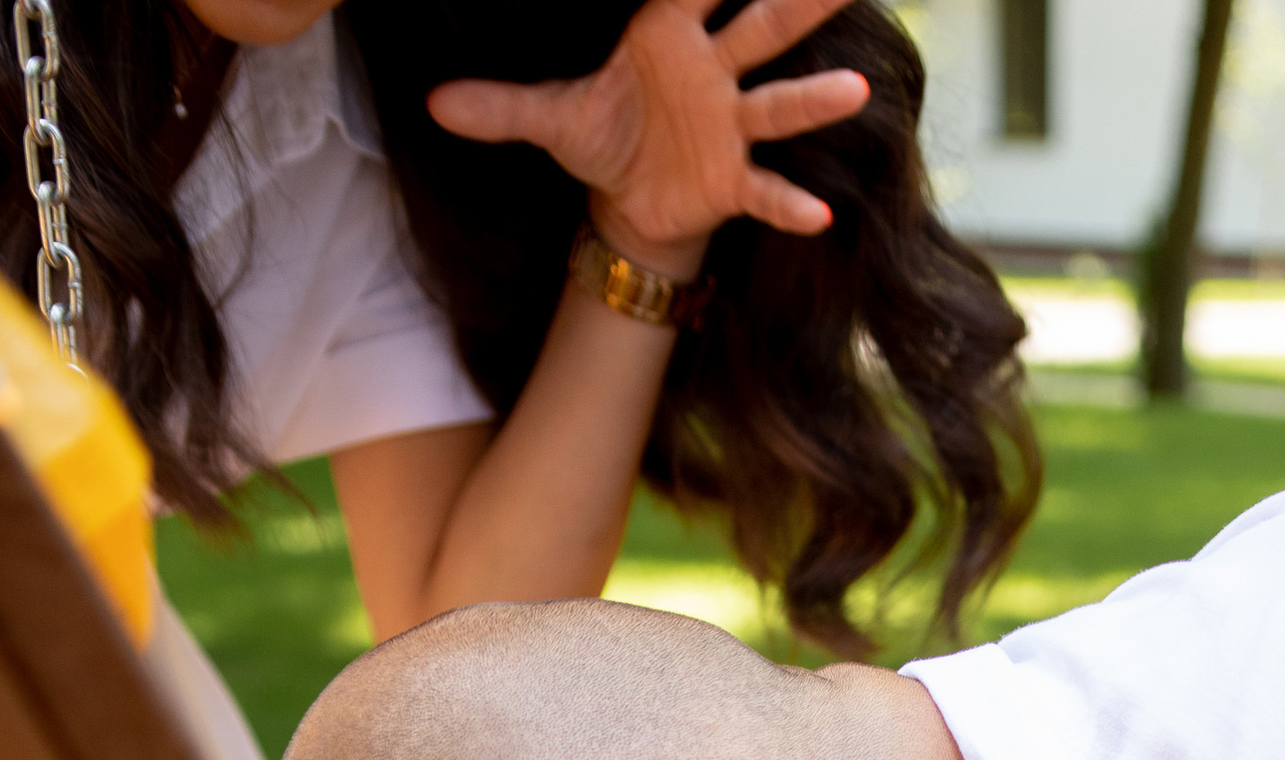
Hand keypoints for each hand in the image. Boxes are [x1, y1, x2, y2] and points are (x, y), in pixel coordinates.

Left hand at [430, 0, 868, 280]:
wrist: (633, 205)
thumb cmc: (605, 138)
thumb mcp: (550, 118)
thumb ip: (500, 104)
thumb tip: (433, 104)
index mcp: (666, 37)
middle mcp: (711, 73)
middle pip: (760, 28)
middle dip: (795, 4)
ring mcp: (731, 126)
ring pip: (779, 104)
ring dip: (813, 99)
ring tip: (851, 88)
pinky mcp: (734, 182)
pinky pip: (766, 190)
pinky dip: (788, 203)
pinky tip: (817, 214)